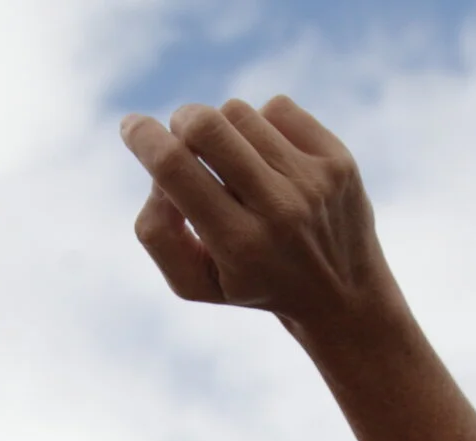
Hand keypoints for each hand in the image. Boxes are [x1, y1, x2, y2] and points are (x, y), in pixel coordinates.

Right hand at [119, 96, 398, 333]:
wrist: (343, 297)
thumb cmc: (252, 284)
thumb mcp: (195, 282)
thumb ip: (157, 233)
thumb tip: (157, 178)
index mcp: (239, 245)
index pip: (176, 169)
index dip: (143, 139)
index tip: (131, 127)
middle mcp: (280, 210)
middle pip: (206, 126)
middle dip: (181, 122)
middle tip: (182, 140)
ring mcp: (314, 181)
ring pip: (239, 112)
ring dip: (223, 129)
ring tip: (234, 162)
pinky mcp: (338, 159)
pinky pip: (278, 108)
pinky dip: (261, 124)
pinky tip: (269, 158)